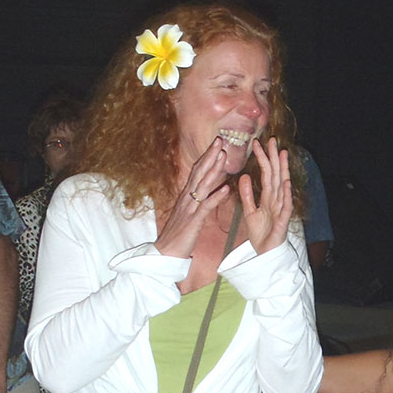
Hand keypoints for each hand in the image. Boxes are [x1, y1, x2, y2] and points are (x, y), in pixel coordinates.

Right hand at [155, 138, 231, 258]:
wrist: (166, 252)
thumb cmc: (178, 235)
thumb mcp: (187, 213)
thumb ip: (195, 201)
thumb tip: (204, 191)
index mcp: (186, 196)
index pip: (197, 172)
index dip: (206, 157)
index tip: (216, 144)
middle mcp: (187, 198)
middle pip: (199, 172)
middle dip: (210, 156)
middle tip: (220, 140)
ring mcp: (190, 208)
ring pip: (203, 185)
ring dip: (214, 170)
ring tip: (223, 156)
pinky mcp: (194, 221)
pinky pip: (206, 206)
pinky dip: (216, 197)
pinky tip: (226, 189)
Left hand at [238, 137, 291, 253]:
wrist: (264, 254)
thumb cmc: (260, 234)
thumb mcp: (250, 211)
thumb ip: (248, 195)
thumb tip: (245, 176)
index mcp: (268, 197)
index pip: (265, 174)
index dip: (262, 159)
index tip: (257, 143)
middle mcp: (276, 200)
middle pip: (275, 175)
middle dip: (274, 158)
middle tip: (272, 140)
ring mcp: (281, 210)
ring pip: (282, 186)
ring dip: (282, 170)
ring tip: (282, 154)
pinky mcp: (282, 221)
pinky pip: (285, 206)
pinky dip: (285, 194)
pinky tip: (285, 182)